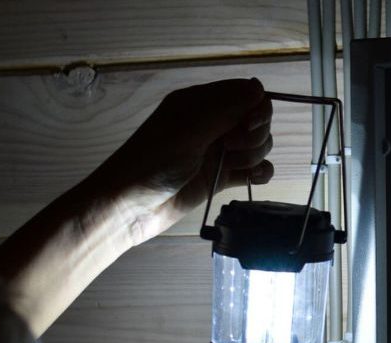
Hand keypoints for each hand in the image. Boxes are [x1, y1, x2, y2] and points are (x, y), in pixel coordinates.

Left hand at [79, 78, 274, 244]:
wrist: (132, 207)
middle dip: (255, 134)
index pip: (247, 94)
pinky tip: (251, 178)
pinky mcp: (222, 177)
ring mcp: (219, 151)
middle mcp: (214, 123)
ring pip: (259, 144)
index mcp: (202, 103)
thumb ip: (226, 108)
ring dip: (254, 155)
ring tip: (231, 166)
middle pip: (257, 119)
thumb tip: (259, 87)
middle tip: (230, 147)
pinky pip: (255, 169)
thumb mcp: (188, 129)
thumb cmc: (153, 161)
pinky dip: (259, 173)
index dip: (257, 108)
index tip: (248, 125)